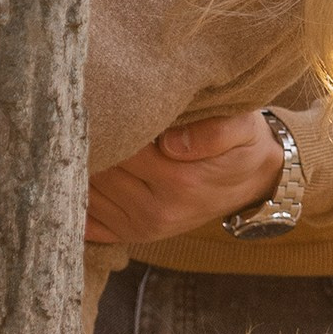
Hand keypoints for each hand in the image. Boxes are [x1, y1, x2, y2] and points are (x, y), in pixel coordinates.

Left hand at [85, 108, 283, 246]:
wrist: (253, 183)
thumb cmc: (241, 146)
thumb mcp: (242, 128)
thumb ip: (214, 132)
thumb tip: (171, 142)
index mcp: (179, 180)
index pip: (121, 147)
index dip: (109, 122)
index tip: (106, 99)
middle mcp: (156, 210)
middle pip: (100, 169)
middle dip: (91, 141)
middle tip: (89, 112)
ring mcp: (142, 227)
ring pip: (88, 191)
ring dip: (80, 166)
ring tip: (88, 137)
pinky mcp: (131, 234)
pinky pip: (87, 220)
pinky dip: (78, 197)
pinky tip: (82, 172)